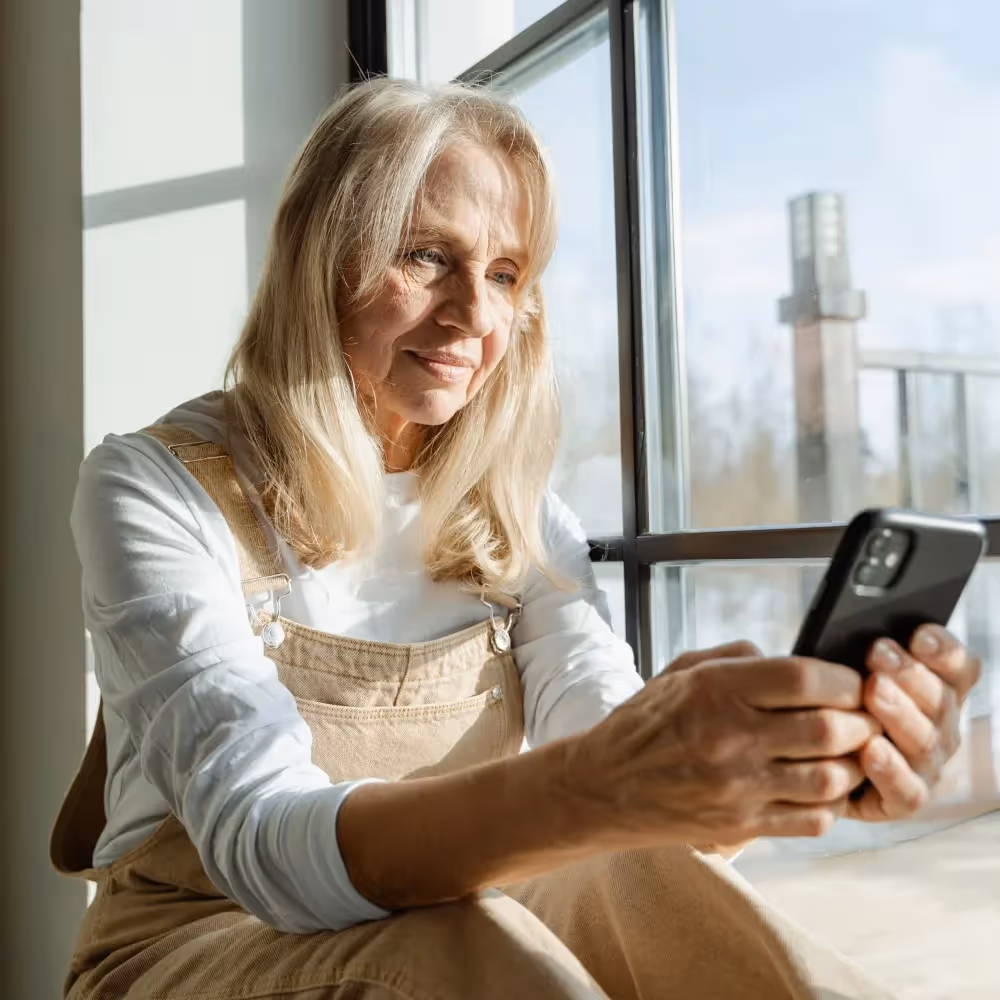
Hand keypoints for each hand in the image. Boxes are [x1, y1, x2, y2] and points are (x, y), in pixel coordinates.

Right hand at [563, 642, 881, 849]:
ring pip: (829, 778)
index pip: (803, 677)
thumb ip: (739, 659)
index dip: (843, 679)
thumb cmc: (645, 723)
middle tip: (865, 719)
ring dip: (851, 766)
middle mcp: (729, 736)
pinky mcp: (740, 826)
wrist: (604, 786)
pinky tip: (822, 789)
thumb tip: (794, 660)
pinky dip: (830, 804)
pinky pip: (811, 819)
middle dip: (860, 722)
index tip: (853, 682)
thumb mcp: (681, 671)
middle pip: (827, 728)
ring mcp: (737, 786)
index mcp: (715, 689)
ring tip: (850, 754)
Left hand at [849, 624, 981, 821]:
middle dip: (909, 673)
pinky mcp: (903, 800)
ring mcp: (926, 766)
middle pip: (940, 700)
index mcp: (938, 691)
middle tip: (878, 651)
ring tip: (873, 691)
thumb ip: (863, 655)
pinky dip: (890, 769)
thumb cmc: (833, 702)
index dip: (944, 651)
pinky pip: (906, 790)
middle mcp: (941, 728)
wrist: (809, 761)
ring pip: (925, 741)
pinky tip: (870, 749)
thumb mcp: (846, 671)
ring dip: (899, 713)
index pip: (959, 668)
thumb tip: (865, 632)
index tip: (919, 633)